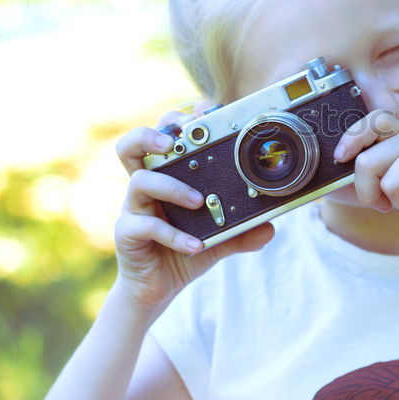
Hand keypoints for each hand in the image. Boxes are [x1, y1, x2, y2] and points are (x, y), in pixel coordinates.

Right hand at [111, 100, 274, 310]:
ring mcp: (133, 209)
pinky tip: (196, 246)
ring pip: (139, 181)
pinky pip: (146, 227)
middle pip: (131, 146)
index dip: (176, 120)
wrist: (157, 289)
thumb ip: (243, 230)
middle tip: (176, 140)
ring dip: (171, 187)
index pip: (163, 138)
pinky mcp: (127, 234)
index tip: (203, 110)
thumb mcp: (221, 238)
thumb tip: (271, 226)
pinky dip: (175, 236)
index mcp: (165, 178)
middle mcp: (144, 187)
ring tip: (198, 201)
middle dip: (151, 135)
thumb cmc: (185, 251)